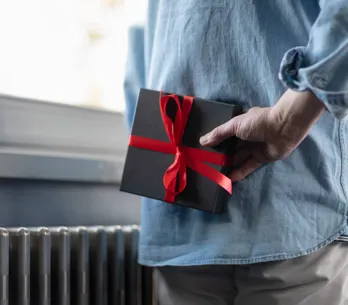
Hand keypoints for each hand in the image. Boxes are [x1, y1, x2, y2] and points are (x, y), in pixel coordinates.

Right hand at [199, 89, 325, 181]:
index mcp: (240, 125)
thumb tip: (202, 141)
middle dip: (220, 156)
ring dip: (228, 165)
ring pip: (238, 158)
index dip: (215, 142)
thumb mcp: (234, 125)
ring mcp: (254, 148)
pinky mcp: (261, 158)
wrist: (283, 128)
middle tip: (207, 165)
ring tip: (216, 174)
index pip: (225, 135)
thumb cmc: (258, 122)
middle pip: (231, 148)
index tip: (204, 151)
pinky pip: (248, 166)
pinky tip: (229, 179)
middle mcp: (246, 136)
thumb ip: (219, 134)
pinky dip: (239, 172)